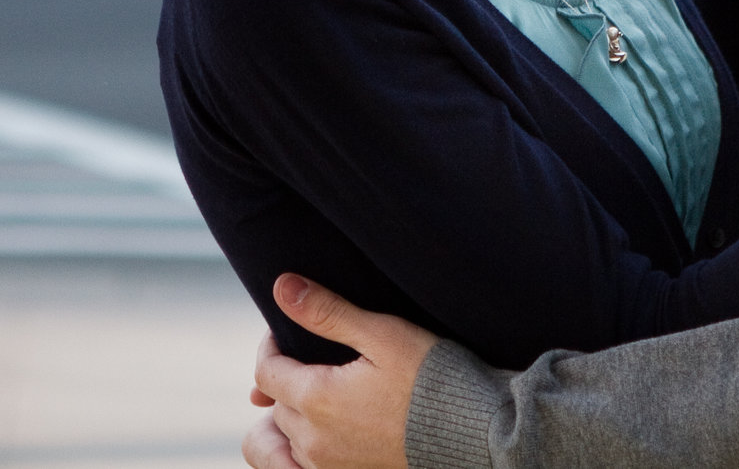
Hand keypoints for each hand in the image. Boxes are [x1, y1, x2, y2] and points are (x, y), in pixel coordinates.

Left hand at [244, 274, 438, 468]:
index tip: (286, 332)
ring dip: (295, 414)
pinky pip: (306, 465)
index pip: (265, 373)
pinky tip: (333, 427)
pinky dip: (309, 445)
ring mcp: (330, 467)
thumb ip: (327, 312)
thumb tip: (282, 287)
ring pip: (289, 439)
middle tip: (313, 357)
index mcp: (317, 399)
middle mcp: (315, 440)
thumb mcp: (381, 333)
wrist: (473, 433)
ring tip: (320, 392)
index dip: (271, 347)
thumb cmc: (431, 378)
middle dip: (286, 378)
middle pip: (277, 405)